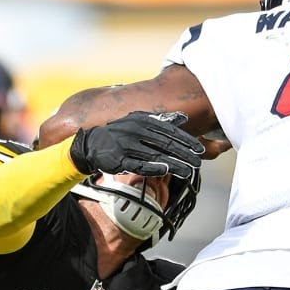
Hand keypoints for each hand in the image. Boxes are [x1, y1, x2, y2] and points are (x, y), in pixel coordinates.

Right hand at [69, 111, 204, 178]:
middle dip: (183, 154)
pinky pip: (138, 165)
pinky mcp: (118, 160)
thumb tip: (183, 117)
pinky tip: (166, 171)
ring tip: (187, 171)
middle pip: (164, 144)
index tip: (198, 148)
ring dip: (173, 164)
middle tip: (197, 161)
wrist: (91, 144)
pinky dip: (153, 168)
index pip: (169, 130)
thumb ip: (161, 120)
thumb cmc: (119, 133)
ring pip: (155, 156)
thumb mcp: (138, 121)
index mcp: (141, 120)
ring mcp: (126, 145)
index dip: (185, 140)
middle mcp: (134, 131)